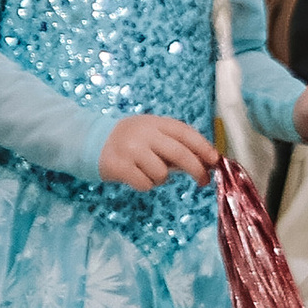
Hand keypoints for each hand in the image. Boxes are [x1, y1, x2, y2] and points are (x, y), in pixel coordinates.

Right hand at [99, 112, 216, 189]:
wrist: (92, 141)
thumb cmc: (130, 140)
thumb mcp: (152, 133)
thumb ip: (175, 144)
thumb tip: (205, 162)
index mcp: (156, 122)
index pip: (186, 133)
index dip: (203, 147)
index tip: (215, 160)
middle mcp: (144, 133)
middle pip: (180, 153)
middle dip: (196, 169)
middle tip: (203, 180)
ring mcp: (131, 149)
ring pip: (162, 174)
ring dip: (161, 179)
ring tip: (149, 172)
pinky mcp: (119, 166)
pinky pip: (145, 184)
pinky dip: (145, 185)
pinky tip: (136, 176)